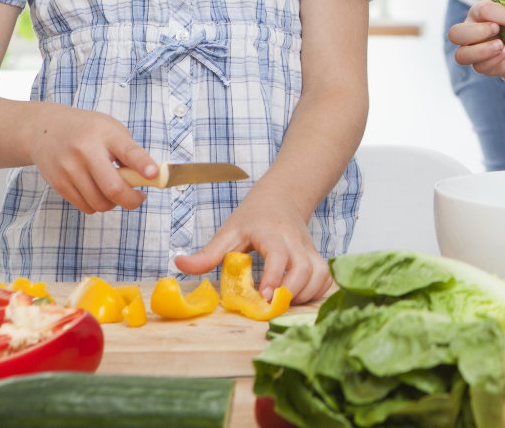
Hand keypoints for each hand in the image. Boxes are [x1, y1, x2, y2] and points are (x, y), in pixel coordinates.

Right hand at [26, 104, 155, 214]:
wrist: (45, 130)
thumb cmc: (87, 130)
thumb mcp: (111, 129)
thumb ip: (129, 151)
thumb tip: (148, 178)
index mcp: (105, 134)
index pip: (129, 151)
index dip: (143, 165)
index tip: (155, 175)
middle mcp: (86, 151)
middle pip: (113, 188)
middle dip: (132, 200)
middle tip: (139, 197)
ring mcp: (70, 169)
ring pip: (100, 203)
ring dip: (114, 203)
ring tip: (116, 191)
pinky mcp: (59, 183)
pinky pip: (85, 206)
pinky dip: (97, 204)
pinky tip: (98, 191)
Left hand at [174, 194, 334, 304]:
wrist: (282, 197)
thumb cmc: (253, 217)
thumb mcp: (228, 231)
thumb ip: (207, 253)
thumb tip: (178, 265)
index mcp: (271, 233)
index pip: (278, 254)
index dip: (273, 276)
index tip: (263, 297)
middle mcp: (295, 241)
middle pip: (304, 267)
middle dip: (291, 291)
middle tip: (271, 307)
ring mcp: (309, 249)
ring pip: (319, 273)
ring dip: (305, 294)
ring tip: (282, 303)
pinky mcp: (317, 257)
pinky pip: (326, 277)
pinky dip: (318, 291)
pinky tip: (300, 298)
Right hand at [446, 0, 504, 77]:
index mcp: (478, 13)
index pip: (482, 10)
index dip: (502, 15)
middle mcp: (469, 31)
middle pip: (455, 33)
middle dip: (477, 31)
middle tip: (498, 29)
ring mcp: (472, 51)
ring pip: (460, 55)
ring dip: (481, 51)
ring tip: (501, 46)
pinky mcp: (480, 66)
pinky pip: (479, 67)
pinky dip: (494, 60)